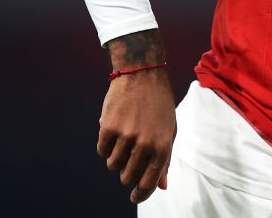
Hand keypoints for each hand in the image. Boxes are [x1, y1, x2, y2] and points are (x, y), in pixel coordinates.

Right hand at [96, 68, 176, 203]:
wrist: (143, 74)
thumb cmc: (160, 104)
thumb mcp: (170, 130)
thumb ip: (165, 159)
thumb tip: (162, 186)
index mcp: (163, 146)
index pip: (149, 183)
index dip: (140, 194)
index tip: (135, 197)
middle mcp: (145, 143)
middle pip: (127, 177)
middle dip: (127, 173)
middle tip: (129, 160)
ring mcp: (126, 135)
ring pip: (113, 165)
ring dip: (116, 158)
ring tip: (123, 141)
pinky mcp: (108, 127)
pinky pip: (102, 150)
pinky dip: (106, 146)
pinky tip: (114, 132)